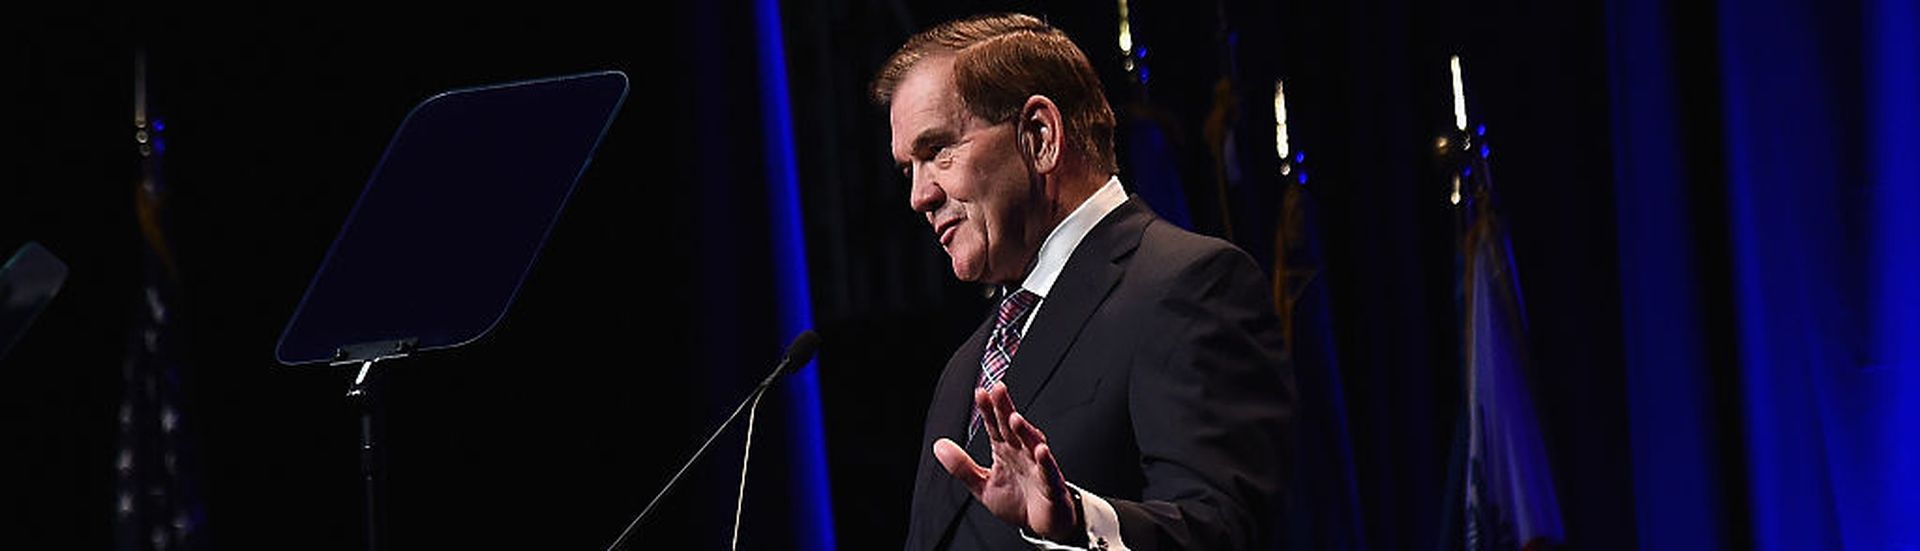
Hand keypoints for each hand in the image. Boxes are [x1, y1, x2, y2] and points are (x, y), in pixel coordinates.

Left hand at [932, 382, 1080, 540]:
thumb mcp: (983, 485)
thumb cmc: (1017, 502)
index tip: (980, 392)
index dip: (988, 410)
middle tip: (998, 389)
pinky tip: (1041, 451)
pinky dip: (1045, 461)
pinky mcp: (1051, 485)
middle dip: (1006, 409)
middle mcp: (1022, 453)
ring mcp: (1038, 467)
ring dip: (1025, 431)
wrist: (1042, 525)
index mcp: (1005, 451)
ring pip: (1032, 445)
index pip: (994, 426)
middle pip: (1013, 428)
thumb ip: (962, 466)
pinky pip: (1049, 472)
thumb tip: (938, 445)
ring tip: (1014, 418)